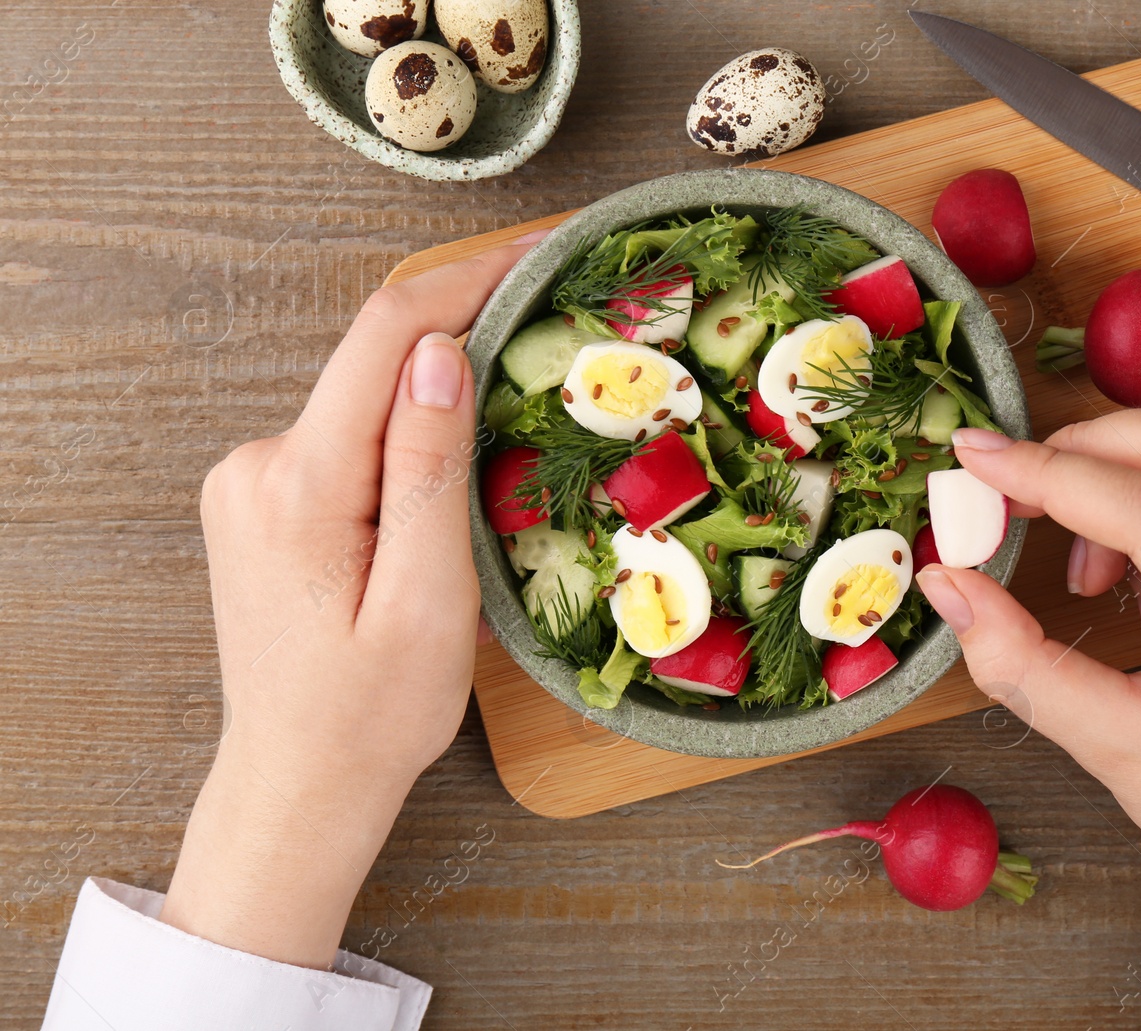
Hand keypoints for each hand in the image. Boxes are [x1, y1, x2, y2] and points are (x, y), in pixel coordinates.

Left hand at [160, 237, 542, 967]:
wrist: (300, 780)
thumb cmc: (374, 712)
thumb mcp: (426, 600)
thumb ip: (428, 471)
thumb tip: (440, 354)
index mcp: (300, 485)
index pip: (385, 337)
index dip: (467, 280)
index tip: (541, 254)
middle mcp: (258, 464)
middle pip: (377, 366)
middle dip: (466, 346)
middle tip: (556, 337)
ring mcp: (252, 480)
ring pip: (368, 404)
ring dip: (439, 406)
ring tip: (512, 441)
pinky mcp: (264, 498)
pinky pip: (350, 439)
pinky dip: (407, 442)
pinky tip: (448, 490)